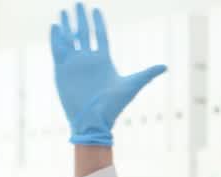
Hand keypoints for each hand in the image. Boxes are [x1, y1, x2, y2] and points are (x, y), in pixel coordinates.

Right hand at [49, 3, 166, 146]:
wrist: (94, 121)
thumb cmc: (113, 106)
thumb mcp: (131, 86)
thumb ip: (147, 74)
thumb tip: (165, 66)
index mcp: (103, 60)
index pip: (100, 36)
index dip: (98, 23)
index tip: (95, 9)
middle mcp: (88, 60)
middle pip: (83, 34)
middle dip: (80, 19)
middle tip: (78, 4)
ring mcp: (74, 65)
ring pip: (69, 40)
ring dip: (66, 26)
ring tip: (63, 12)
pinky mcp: (62, 71)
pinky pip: (58, 51)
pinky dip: (56, 39)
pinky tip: (55, 26)